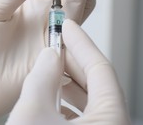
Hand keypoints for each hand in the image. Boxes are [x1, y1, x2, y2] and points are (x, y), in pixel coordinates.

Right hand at [7, 19, 129, 124]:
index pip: (101, 69)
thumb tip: (48, 56)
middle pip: (98, 84)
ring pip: (91, 101)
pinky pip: (86, 116)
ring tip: (49, 68)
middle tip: (55, 45)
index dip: (81, 43)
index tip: (68, 27)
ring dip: (68, 82)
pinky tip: (50, 96)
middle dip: (72, 62)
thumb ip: (41, 77)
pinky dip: (68, 102)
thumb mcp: (32, 111)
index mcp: (110, 120)